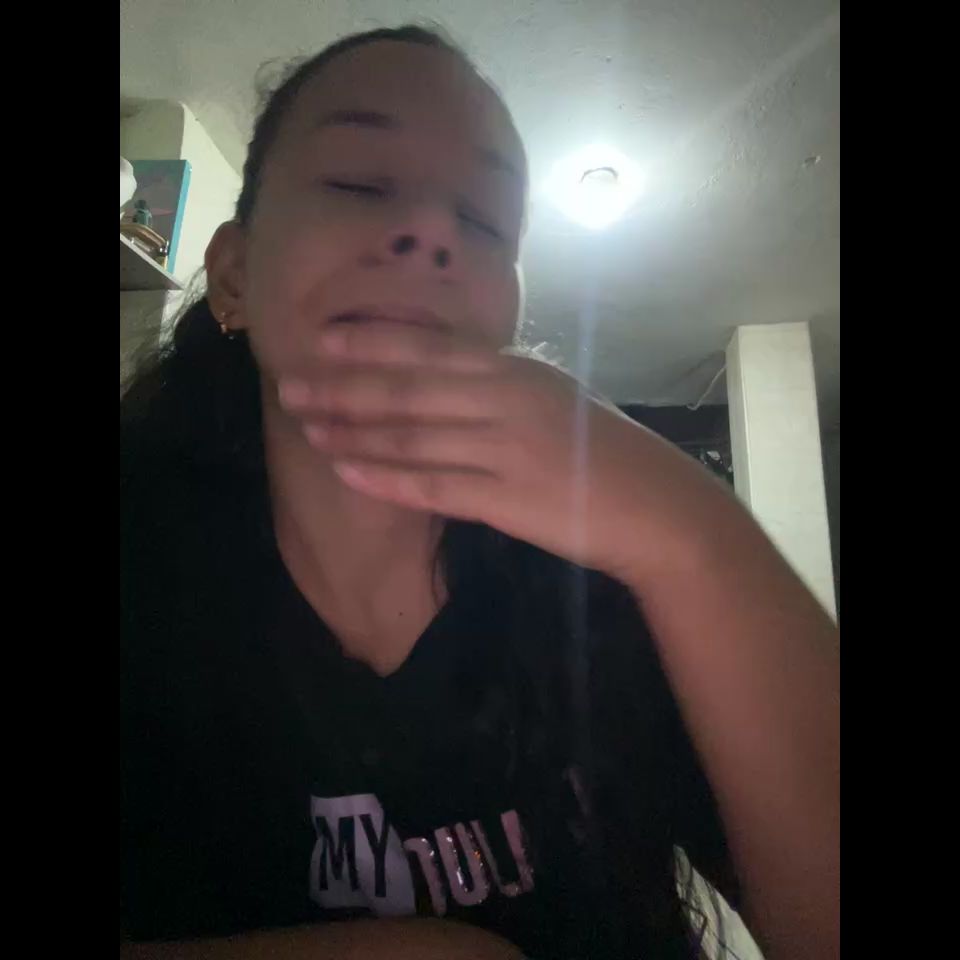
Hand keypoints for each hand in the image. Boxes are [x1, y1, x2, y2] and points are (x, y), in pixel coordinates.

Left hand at [277, 322, 736, 585]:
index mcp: (517, 372)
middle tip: (290, 387)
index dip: (372, 343)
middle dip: (343, 388)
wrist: (659, 508)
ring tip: (307, 429)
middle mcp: (506, 402)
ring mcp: (505, 451)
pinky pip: (433, 486)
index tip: (322, 340)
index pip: (431, 350)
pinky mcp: (507, 501)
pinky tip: (347, 473)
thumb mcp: (556, 398)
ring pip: (412, 437)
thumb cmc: (606, 451)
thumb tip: (446, 373)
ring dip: (353, 433)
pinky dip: (386, 479)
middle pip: (408, 390)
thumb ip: (501, 384)